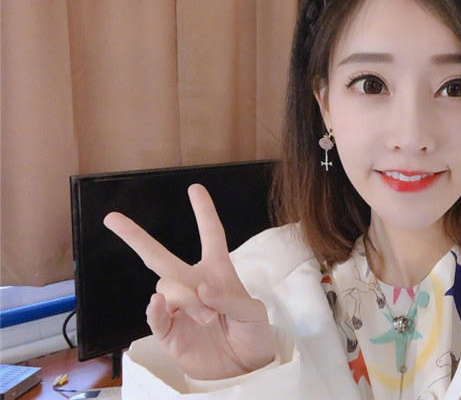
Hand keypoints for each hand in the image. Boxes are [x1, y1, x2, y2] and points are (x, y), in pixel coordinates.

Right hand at [104, 184, 273, 379]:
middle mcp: (193, 285)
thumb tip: (201, 288)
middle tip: (112, 218)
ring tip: (207, 317)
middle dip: (135, 236)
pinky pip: (154, 315)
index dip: (204, 212)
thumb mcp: (253, 313)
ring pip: (165, 286)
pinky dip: (156, 309)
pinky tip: (161, 306)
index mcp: (218, 272)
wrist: (245, 367)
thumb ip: (230, 298)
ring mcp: (177, 307)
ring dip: (185, 298)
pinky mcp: (168, 331)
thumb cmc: (253, 334)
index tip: (195, 188)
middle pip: (160, 256)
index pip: (211, 236)